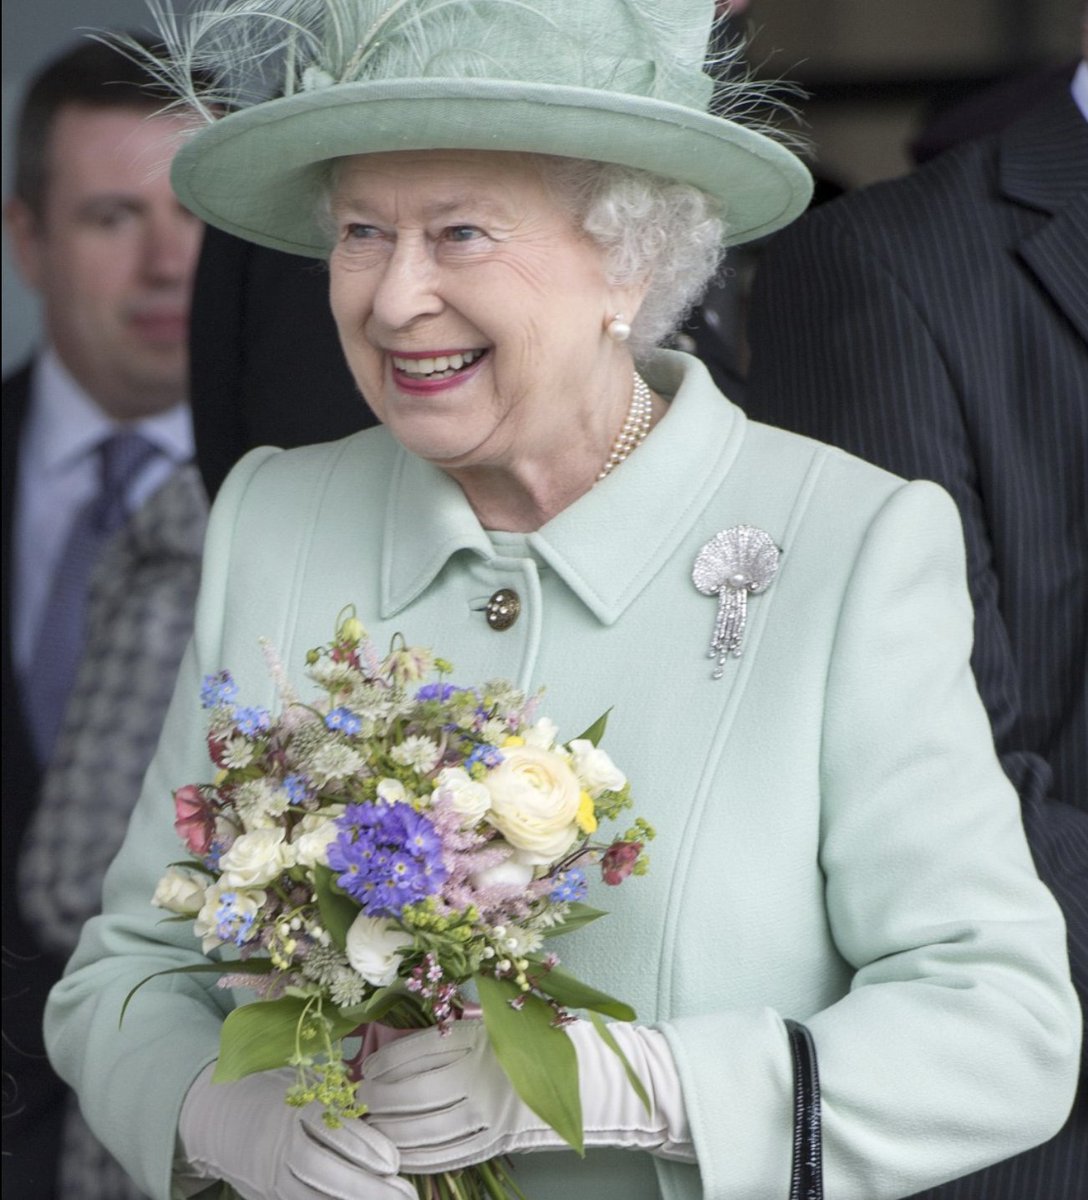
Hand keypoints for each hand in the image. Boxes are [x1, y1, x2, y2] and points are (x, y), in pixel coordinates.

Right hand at [178, 1064, 416, 1198]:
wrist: (216, 1111)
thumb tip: (380, 1115)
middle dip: (364, 1187)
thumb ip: (334, 1098)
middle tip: (405, 1194)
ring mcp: (267, 1173)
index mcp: (289, 1106)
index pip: (329, 1129)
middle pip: (320, 1170)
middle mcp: (276, 1142)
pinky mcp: (265, 1193)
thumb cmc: (273, 1088)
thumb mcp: (301, 1081)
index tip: (394, 1161)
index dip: (363, 1146)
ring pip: (308, 1195)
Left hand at [359, 1018, 694, 1171]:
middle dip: (377, 1100)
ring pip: (426, 1128)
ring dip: (391, 1131)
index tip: (364, 1067)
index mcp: (481, 1041)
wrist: (599, 1079)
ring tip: (369, 1127)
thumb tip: (408, 1038)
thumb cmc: (551, 1037)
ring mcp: (489, 1114)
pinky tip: (402, 1153)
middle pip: (413, 1094)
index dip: (385, 1063)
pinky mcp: (498, 1141)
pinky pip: (450, 1153)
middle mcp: (480, 1078)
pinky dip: (420, 1155)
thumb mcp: (505, 1019)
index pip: (418, 1053)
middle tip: (354, 1100)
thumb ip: (461, 1028)